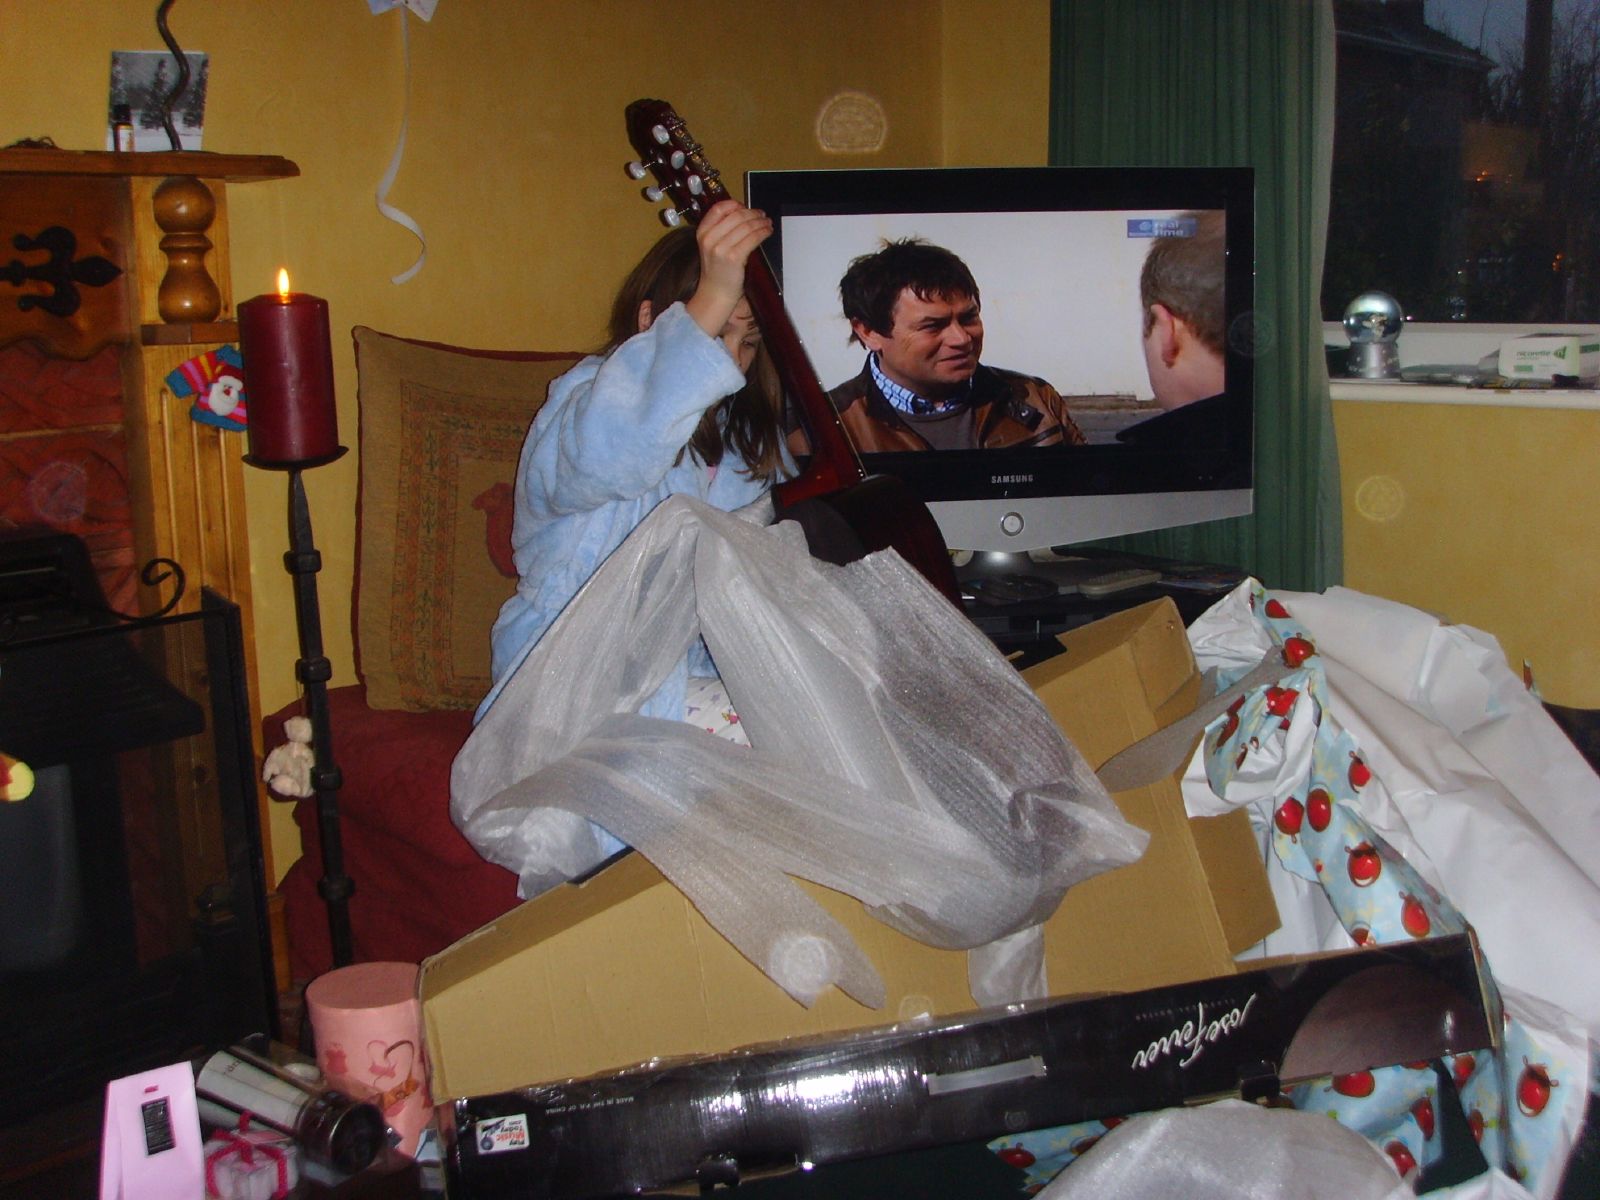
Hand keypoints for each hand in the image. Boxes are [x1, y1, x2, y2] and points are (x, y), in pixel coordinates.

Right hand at [685, 200, 771, 340]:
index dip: (734, 204)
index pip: (718, 209)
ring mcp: (721, 248)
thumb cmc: (716, 271)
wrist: (715, 294)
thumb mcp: (711, 246)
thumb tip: (742, 214)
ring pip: (747, 226)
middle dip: (752, 213)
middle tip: (762, 215)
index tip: (745, 206)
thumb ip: (721, 230)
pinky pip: (753, 238)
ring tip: (767, 223)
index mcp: (702, 232)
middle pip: (736, 215)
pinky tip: (768, 232)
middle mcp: (710, 238)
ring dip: (761, 222)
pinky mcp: (734, 258)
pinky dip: (763, 232)